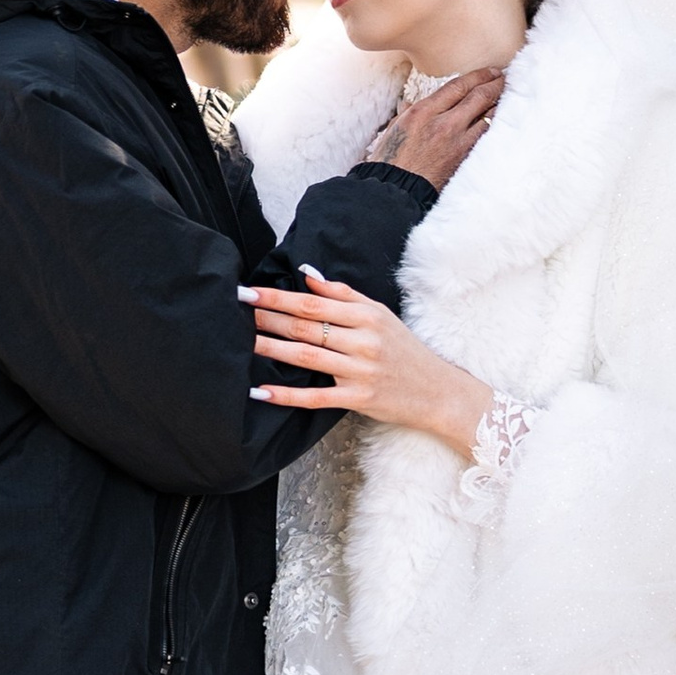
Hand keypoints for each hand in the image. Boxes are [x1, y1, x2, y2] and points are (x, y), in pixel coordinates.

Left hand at [244, 268, 493, 460]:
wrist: (439, 391)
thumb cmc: (405, 350)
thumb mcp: (380, 314)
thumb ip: (343, 295)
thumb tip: (308, 276)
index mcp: (367, 316)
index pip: (313, 303)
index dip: (278, 297)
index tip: (250, 292)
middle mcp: (363, 341)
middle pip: (306, 327)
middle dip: (268, 319)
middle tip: (236, 312)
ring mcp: (360, 371)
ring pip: (306, 357)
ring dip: (271, 349)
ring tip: (241, 343)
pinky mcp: (358, 398)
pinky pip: (315, 397)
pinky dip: (286, 395)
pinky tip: (260, 391)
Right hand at [380, 68, 501, 189]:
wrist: (397, 192)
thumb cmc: (391, 160)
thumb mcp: (395, 129)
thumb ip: (409, 112)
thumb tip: (411, 104)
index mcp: (423, 112)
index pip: (458, 86)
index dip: (479, 75)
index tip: (490, 71)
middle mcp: (444, 124)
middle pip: (479, 97)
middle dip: (495, 84)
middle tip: (504, 77)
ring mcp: (458, 142)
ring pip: (488, 116)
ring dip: (499, 104)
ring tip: (505, 95)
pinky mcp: (465, 159)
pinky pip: (485, 136)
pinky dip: (492, 125)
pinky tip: (497, 120)